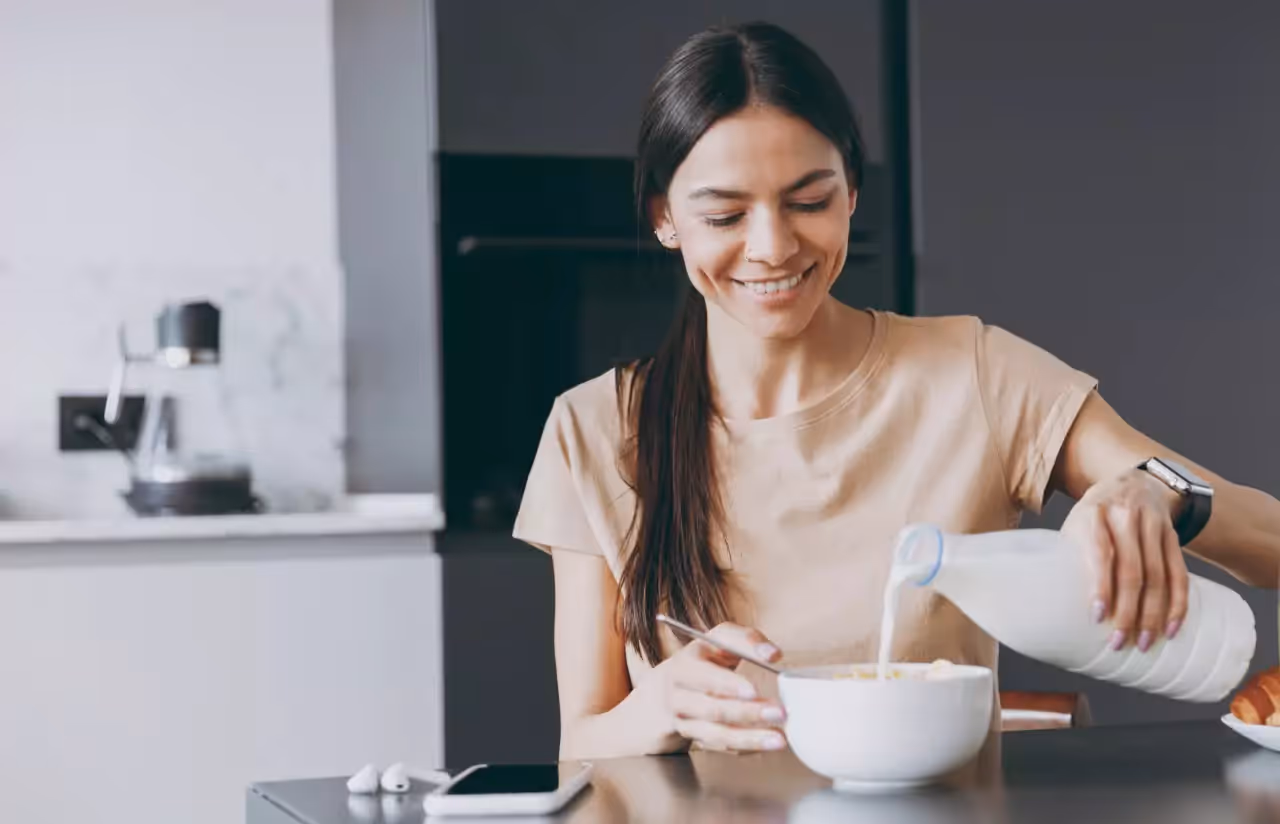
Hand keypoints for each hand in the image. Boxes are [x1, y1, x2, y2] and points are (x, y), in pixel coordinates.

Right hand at [642, 622, 786, 752]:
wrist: (674, 686)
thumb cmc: (706, 659)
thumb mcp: (721, 640)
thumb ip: (748, 640)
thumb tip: (772, 654)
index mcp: (684, 666)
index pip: (703, 676)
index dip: (728, 684)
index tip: (753, 690)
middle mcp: (679, 696)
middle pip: (711, 709)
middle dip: (747, 713)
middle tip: (779, 713)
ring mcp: (685, 722)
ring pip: (716, 734)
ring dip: (749, 738)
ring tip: (779, 738)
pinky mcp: (696, 739)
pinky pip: (722, 748)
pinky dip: (746, 747)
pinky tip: (767, 743)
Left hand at [1061, 468, 1189, 651]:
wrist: (1133, 481)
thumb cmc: (1095, 514)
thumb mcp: (1077, 524)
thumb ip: (1073, 555)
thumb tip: (1058, 603)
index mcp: (1094, 514)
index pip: (1100, 553)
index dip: (1101, 586)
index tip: (1098, 617)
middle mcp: (1126, 518)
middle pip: (1132, 571)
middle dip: (1128, 611)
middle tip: (1119, 642)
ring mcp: (1153, 526)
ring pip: (1158, 576)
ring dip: (1153, 615)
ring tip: (1145, 643)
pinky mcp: (1173, 536)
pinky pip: (1179, 573)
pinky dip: (1178, 603)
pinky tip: (1172, 626)